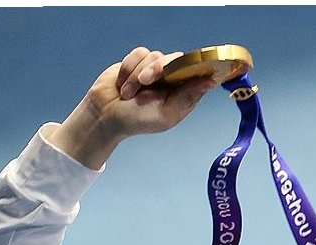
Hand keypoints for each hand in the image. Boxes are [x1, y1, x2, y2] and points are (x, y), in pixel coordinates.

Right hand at [49, 46, 217, 168]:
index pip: (197, 73)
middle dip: (158, 68)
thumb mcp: (166, 114)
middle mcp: (171, 78)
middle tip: (144, 81)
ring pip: (154, 56)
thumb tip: (209, 82)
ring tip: (128, 93)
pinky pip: (138, 53)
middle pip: (176, 59)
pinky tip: (122, 83)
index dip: (199, 66)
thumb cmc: (138, 120)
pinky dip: (128, 67)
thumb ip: (187, 97)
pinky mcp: (137, 61)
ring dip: (137, 74)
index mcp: (183, 92)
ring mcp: (154, 68)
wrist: (105, 114)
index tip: (199, 65)